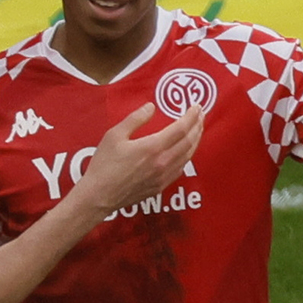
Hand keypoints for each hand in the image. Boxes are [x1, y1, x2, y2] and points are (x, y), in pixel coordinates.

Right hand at [78, 104, 204, 211]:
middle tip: (202, 114)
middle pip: (189, 142)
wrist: (100, 195)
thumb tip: (151, 106)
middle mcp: (163, 162)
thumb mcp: (115, 135)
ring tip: (198, 129)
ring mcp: (164, 176)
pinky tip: (186, 150)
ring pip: (188, 156)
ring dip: (195, 140)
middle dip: (197, 126)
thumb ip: (135, 119)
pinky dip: (187, 156)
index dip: (191, 116)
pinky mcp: (161, 186)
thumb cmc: (104, 164)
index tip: (197, 106)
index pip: (180, 129)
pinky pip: (180, 168)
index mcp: (152, 147)